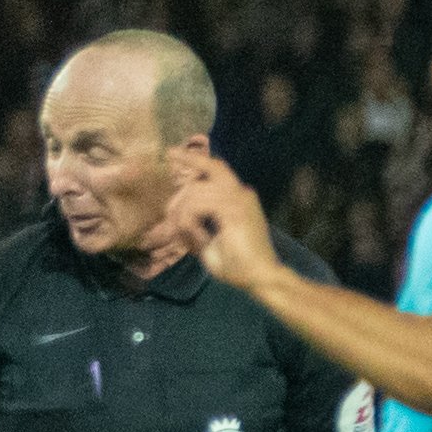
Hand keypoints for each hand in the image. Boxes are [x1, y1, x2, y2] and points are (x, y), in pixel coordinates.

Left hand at [161, 157, 285, 295]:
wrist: (260, 278)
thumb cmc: (236, 265)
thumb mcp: (209, 240)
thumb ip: (195, 223)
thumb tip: (174, 213)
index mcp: (239, 197)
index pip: (214, 167)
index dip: (192, 158)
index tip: (171, 153)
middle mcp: (242, 193)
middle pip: (204, 171)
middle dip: (180, 195)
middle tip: (171, 222)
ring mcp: (240, 200)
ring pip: (195, 192)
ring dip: (182, 215)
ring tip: (186, 238)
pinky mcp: (235, 211)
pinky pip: (197, 206)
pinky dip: (190, 223)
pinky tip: (199, 239)